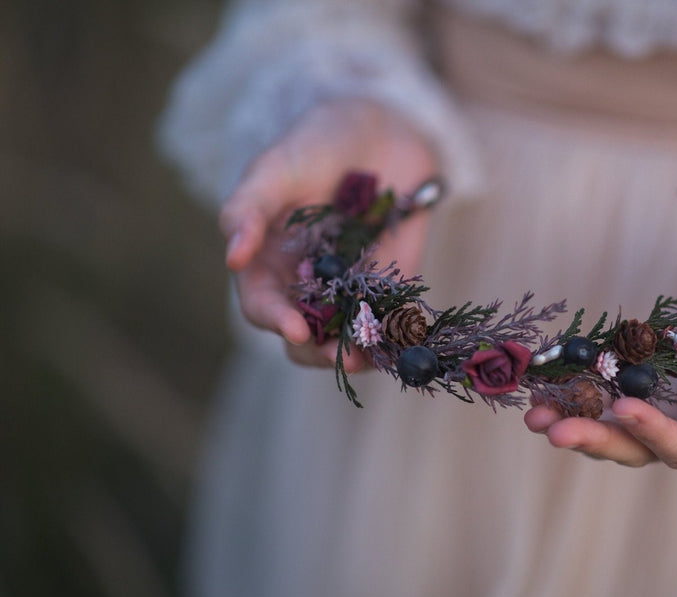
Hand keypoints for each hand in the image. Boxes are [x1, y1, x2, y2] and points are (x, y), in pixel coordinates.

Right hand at [220, 99, 435, 370]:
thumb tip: (233, 257)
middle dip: (320, 351)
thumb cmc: (317, 142)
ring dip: (360, 353)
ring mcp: (350, 290)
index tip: (296, 330)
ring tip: (374, 354)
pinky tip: (410, 338)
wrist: (381, 128)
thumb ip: (250, 207)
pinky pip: (392, 324)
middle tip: (344, 353)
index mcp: (267, 262)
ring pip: (347, 339)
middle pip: (304, 338)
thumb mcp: (277, 167)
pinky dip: (399, 337)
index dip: (275, 320)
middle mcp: (305, 285)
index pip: (261, 305)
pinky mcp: (393, 288)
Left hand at [524, 288, 676, 467]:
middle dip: (594, 439)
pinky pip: (600, 399)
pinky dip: (571, 394)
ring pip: (611, 431)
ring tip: (534, 415)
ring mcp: (659, 411)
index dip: (652, 433)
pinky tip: (540, 387)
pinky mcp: (640, 387)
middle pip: (636, 450)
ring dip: (572, 423)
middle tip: (553, 430)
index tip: (622, 406)